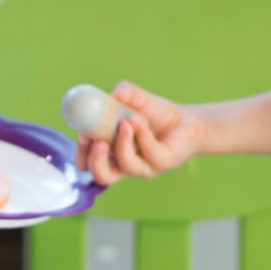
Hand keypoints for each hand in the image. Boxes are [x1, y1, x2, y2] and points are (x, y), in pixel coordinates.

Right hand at [77, 82, 205, 184]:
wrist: (188, 121)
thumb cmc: (158, 114)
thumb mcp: (137, 100)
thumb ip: (126, 94)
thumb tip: (116, 93)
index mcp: (113, 154)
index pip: (89, 165)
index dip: (82, 155)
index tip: (82, 135)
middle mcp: (127, 164)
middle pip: (102, 176)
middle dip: (95, 161)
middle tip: (95, 142)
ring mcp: (146, 166)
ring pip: (126, 166)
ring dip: (121, 144)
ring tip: (125, 122)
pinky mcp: (164, 162)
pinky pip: (149, 152)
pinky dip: (141, 135)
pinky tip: (139, 121)